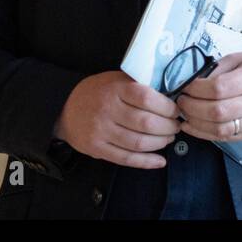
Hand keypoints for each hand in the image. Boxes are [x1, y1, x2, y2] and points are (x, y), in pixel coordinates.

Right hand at [54, 70, 180, 168]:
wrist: (65, 109)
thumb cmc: (98, 92)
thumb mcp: (116, 80)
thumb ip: (138, 85)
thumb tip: (170, 95)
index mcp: (114, 89)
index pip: (147, 98)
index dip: (166, 106)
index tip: (176, 110)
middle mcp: (107, 110)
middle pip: (146, 123)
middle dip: (168, 127)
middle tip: (176, 126)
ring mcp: (101, 131)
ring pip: (138, 143)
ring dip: (160, 143)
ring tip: (168, 138)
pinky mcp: (97, 149)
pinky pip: (126, 159)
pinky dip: (146, 162)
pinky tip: (160, 160)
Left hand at [174, 52, 241, 142]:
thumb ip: (218, 69)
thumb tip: (194, 81)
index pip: (217, 89)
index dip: (196, 89)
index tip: (185, 86)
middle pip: (216, 111)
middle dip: (192, 107)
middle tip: (180, 101)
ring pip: (220, 129)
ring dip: (196, 124)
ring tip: (184, 115)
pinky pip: (226, 138)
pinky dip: (206, 134)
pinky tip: (193, 127)